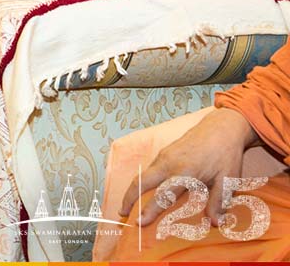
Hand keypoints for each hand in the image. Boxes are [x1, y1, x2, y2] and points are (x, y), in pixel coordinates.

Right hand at [119, 107, 258, 225]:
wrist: (221, 127)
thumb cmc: (226, 154)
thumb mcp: (227, 180)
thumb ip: (218, 202)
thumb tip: (215, 223)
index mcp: (184, 172)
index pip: (162, 195)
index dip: (149, 210)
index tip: (139, 222)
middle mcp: (168, 163)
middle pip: (140, 181)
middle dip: (128, 197)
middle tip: (122, 213)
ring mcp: (164, 156)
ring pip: (143, 174)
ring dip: (133, 189)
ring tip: (129, 204)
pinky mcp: (164, 152)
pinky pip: (149, 169)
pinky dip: (142, 181)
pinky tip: (145, 189)